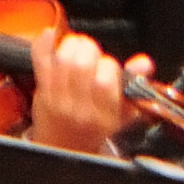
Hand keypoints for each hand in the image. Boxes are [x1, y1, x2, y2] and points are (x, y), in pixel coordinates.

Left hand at [28, 28, 132, 153]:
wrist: (63, 148)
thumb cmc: (95, 129)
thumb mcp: (125, 114)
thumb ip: (135, 85)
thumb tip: (143, 62)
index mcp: (104, 114)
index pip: (105, 79)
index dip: (109, 64)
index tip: (108, 66)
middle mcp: (79, 107)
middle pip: (81, 64)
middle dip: (88, 48)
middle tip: (91, 50)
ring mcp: (57, 99)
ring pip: (61, 59)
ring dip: (70, 44)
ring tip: (76, 46)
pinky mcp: (40, 91)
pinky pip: (40, 60)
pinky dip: (44, 42)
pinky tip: (51, 35)